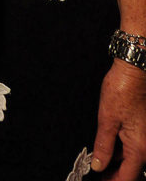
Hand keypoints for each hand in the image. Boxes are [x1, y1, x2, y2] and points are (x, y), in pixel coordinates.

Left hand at [92, 59, 145, 178]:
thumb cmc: (122, 89)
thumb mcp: (106, 119)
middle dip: (116, 175)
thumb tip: (99, 165)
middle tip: (99, 172)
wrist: (135, 71)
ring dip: (119, 164)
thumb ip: (103, 146)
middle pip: (132, 172)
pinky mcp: (145, 131)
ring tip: (101, 162)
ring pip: (134, 160)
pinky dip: (123, 152)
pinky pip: (135, 148)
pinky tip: (110, 148)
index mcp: (139, 149)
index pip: (127, 178)